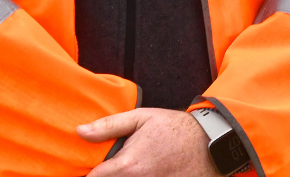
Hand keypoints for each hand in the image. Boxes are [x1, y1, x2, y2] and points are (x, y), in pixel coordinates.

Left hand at [79, 108, 217, 176]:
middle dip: (110, 174)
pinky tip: (148, 170)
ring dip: (126, 176)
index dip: (88, 174)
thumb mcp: (141, 118)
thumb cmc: (173, 128)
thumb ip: (109, 126)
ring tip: (137, 166)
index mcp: (128, 165)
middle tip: (117, 164)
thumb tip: (80, 132)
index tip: (87, 169)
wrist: (209, 143)